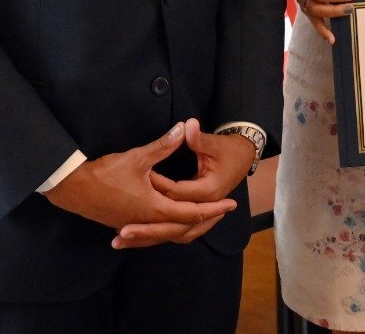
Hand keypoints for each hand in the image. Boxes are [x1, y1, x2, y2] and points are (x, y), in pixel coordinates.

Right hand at [42, 122, 235, 235]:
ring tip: (204, 216)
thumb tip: (184, 128)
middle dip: (207, 218)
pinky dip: (168, 229)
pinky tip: (170, 223)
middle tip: (224, 211)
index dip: (214, 208)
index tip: (231, 204)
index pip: (192, 212)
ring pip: (168, 232)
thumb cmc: (105, 174)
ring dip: (188, 224)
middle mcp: (148, 221)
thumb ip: (164, 145)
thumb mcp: (138, 156)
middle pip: (184, 227)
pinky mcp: (126, 224)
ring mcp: (136, 225)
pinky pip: (154, 232)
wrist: (73, 189)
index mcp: (155, 208)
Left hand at [118, 119, 254, 247]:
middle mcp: (204, 207)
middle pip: (174, 225)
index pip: (178, 195)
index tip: (134, 190)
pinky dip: (157, 236)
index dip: (157, 190)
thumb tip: (187, 124)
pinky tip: (135, 238)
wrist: (243, 157)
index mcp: (209, 190)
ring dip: (149, 238)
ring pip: (174, 234)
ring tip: (120, 241)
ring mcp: (203, 214)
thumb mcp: (212, 143)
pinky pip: (176, 232)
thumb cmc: (229, 150)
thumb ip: (196, 137)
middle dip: (147, 231)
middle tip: (121, 231)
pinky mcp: (196, 217)